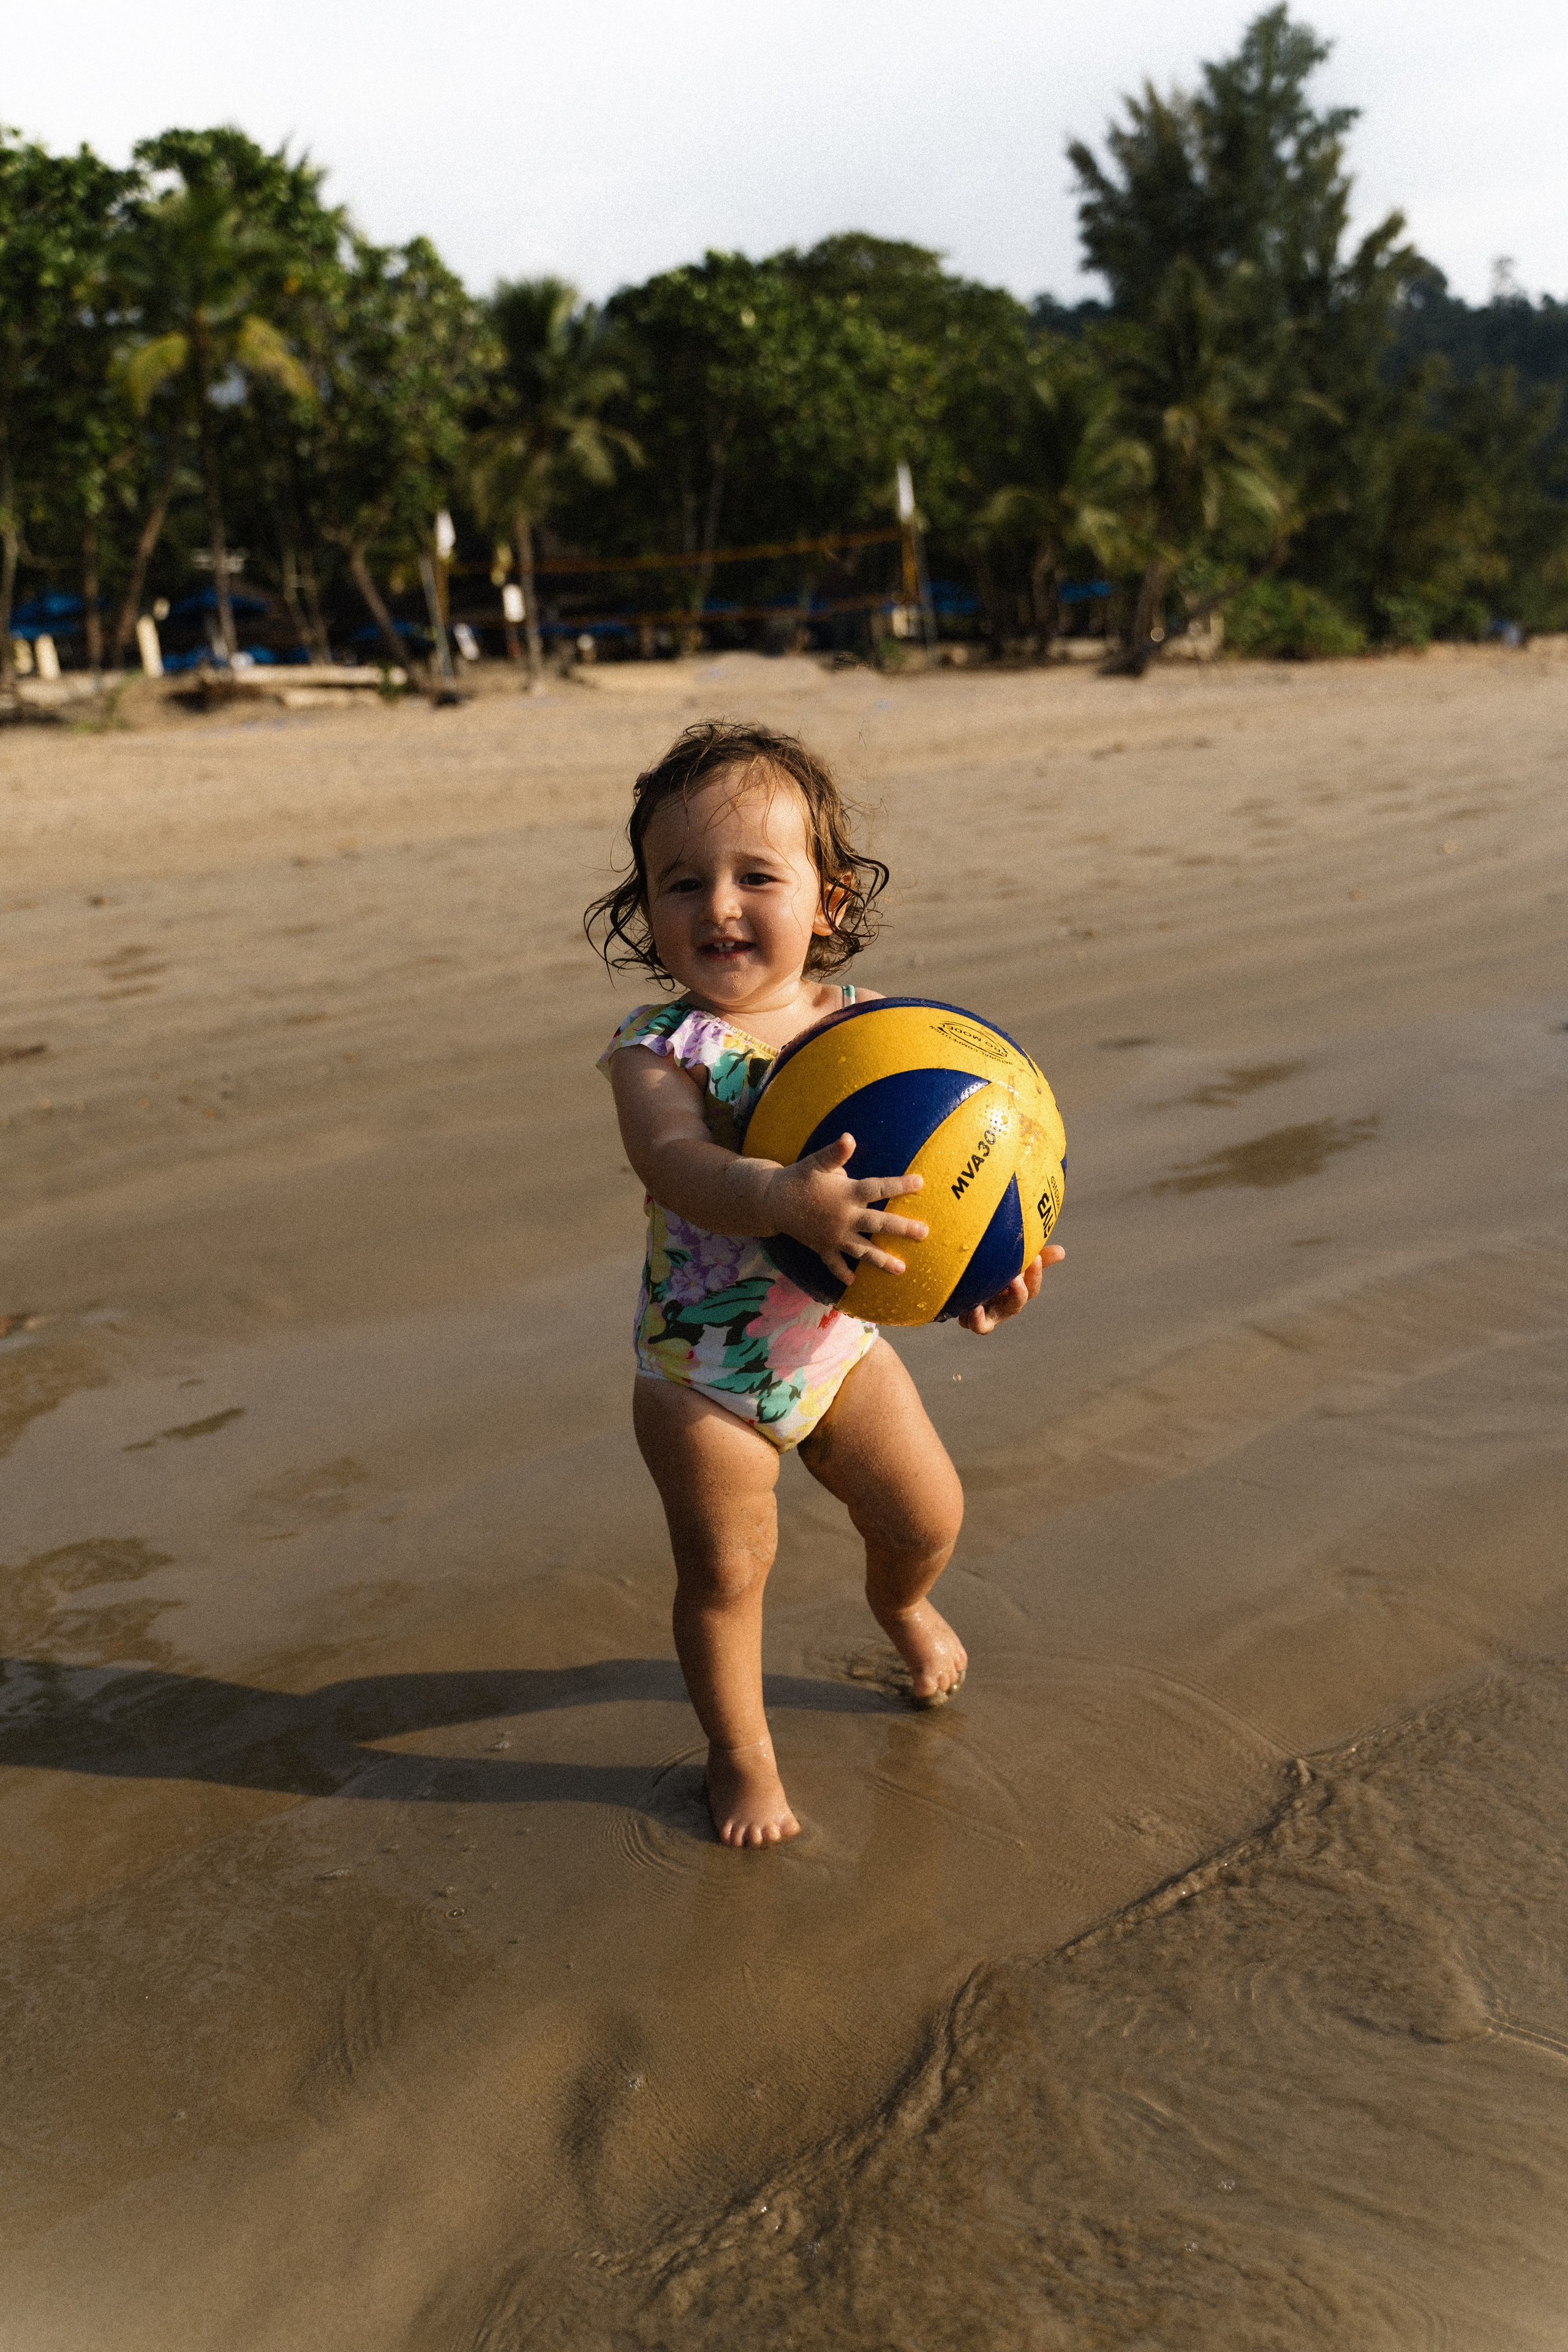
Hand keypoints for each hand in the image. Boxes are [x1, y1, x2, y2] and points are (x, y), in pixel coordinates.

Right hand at [766, 1132, 927, 1284]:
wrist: (770, 1201)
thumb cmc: (797, 1178)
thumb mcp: (815, 1162)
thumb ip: (835, 1154)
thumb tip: (849, 1137)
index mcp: (846, 1194)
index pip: (878, 1188)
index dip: (899, 1185)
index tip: (920, 1183)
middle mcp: (844, 1218)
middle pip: (878, 1223)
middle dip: (902, 1228)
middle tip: (924, 1233)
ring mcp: (833, 1236)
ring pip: (862, 1250)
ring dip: (881, 1260)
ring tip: (901, 1269)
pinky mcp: (822, 1247)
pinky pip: (834, 1263)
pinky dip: (842, 1273)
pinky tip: (853, 1282)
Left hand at [960, 1245, 1064, 1334]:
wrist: (965, 1285)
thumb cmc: (994, 1272)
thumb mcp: (1013, 1263)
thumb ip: (1034, 1258)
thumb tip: (1062, 1251)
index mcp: (1016, 1293)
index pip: (1031, 1288)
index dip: (1034, 1276)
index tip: (1036, 1258)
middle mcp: (1002, 1308)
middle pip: (1015, 1305)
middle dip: (1018, 1293)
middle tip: (1016, 1278)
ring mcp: (985, 1316)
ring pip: (992, 1322)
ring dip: (989, 1313)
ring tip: (982, 1303)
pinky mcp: (967, 1318)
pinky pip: (971, 1324)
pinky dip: (973, 1320)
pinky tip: (972, 1307)